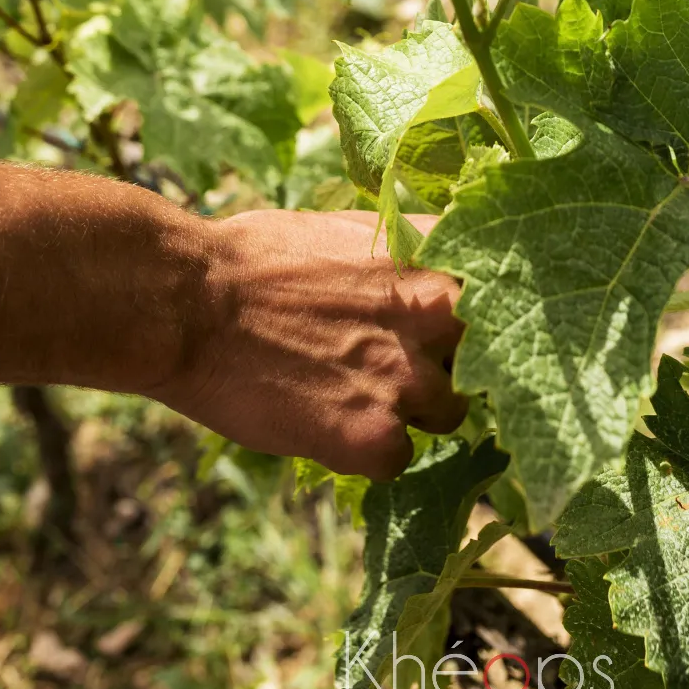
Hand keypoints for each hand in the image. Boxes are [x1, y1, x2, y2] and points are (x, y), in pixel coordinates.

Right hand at [153, 209, 465, 478]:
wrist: (190, 304)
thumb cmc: (252, 256)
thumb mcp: (344, 229)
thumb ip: (398, 254)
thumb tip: (422, 265)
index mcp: (428, 256)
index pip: (498, 284)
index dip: (482, 308)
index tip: (462, 321)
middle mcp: (433, 315)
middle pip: (488, 353)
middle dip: (455, 361)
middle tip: (408, 365)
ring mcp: (409, 378)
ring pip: (451, 413)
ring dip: (413, 411)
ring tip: (356, 395)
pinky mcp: (375, 437)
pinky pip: (400, 460)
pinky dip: (369, 452)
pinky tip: (328, 427)